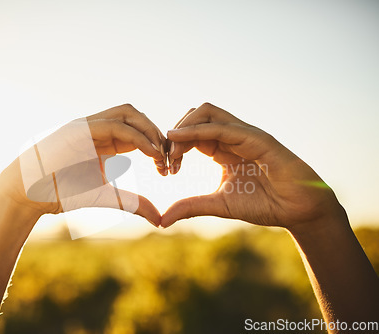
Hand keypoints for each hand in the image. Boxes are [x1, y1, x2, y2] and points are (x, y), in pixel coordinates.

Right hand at [0, 104, 165, 226]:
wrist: (26, 195)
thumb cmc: (60, 194)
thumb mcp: (106, 197)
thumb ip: (133, 203)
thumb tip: (160, 219)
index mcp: (103, 140)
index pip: (137, 130)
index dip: (157, 144)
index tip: (168, 167)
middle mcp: (96, 128)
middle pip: (135, 115)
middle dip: (157, 133)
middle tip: (170, 158)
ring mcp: (85, 126)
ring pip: (127, 113)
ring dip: (149, 130)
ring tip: (161, 154)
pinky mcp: (77, 130)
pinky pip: (114, 125)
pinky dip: (137, 137)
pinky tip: (151, 154)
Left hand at [162, 102, 345, 230]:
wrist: (298, 210)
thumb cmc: (264, 204)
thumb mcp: (219, 205)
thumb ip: (192, 207)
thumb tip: (162, 220)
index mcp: (223, 148)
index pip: (191, 133)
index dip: (173, 145)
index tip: (165, 167)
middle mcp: (232, 137)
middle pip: (195, 116)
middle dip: (175, 133)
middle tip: (166, 159)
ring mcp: (245, 134)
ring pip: (207, 112)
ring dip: (184, 127)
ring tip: (172, 151)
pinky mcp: (257, 138)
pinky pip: (222, 127)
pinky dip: (197, 131)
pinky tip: (180, 141)